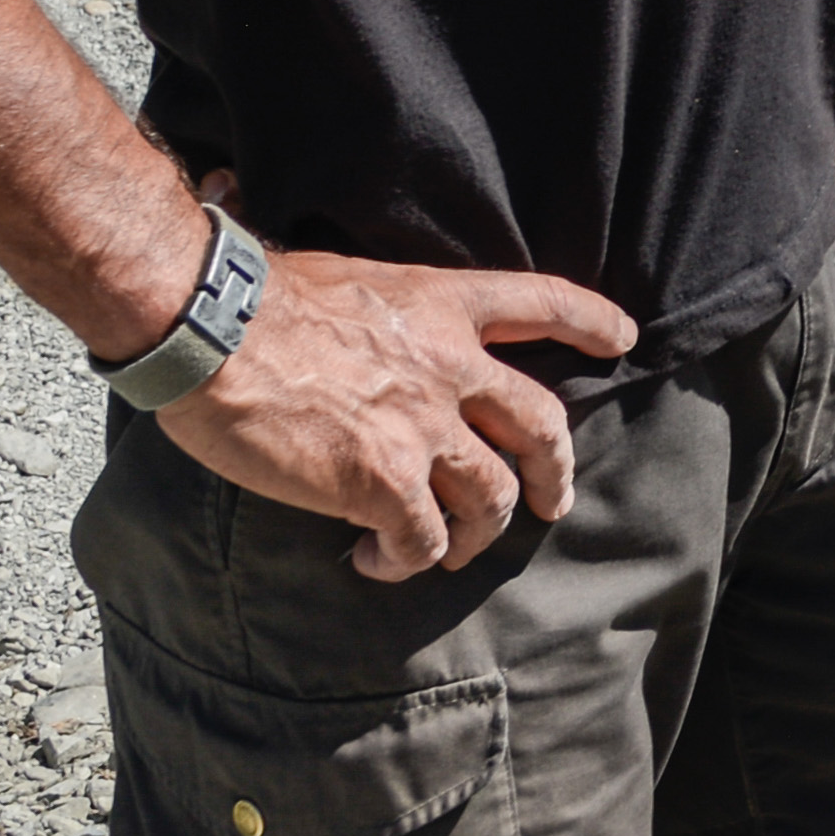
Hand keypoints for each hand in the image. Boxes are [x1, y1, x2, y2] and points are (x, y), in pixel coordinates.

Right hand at [154, 239, 632, 581]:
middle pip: (540, 422)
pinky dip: (407, 561)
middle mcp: (450, 365)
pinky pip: (423, 541)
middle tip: (554, 499)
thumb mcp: (342, 274)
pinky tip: (376, 560)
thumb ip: (376, 306)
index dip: (591, 320)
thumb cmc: (252, 295)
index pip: (542, 302)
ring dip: (480, 532)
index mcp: (442, 302)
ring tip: (451, 550)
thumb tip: (340, 303)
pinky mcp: (382, 483)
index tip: (623, 338)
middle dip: (556, 468)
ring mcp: (423, 427)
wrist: (211, 328)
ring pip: (492, 496)